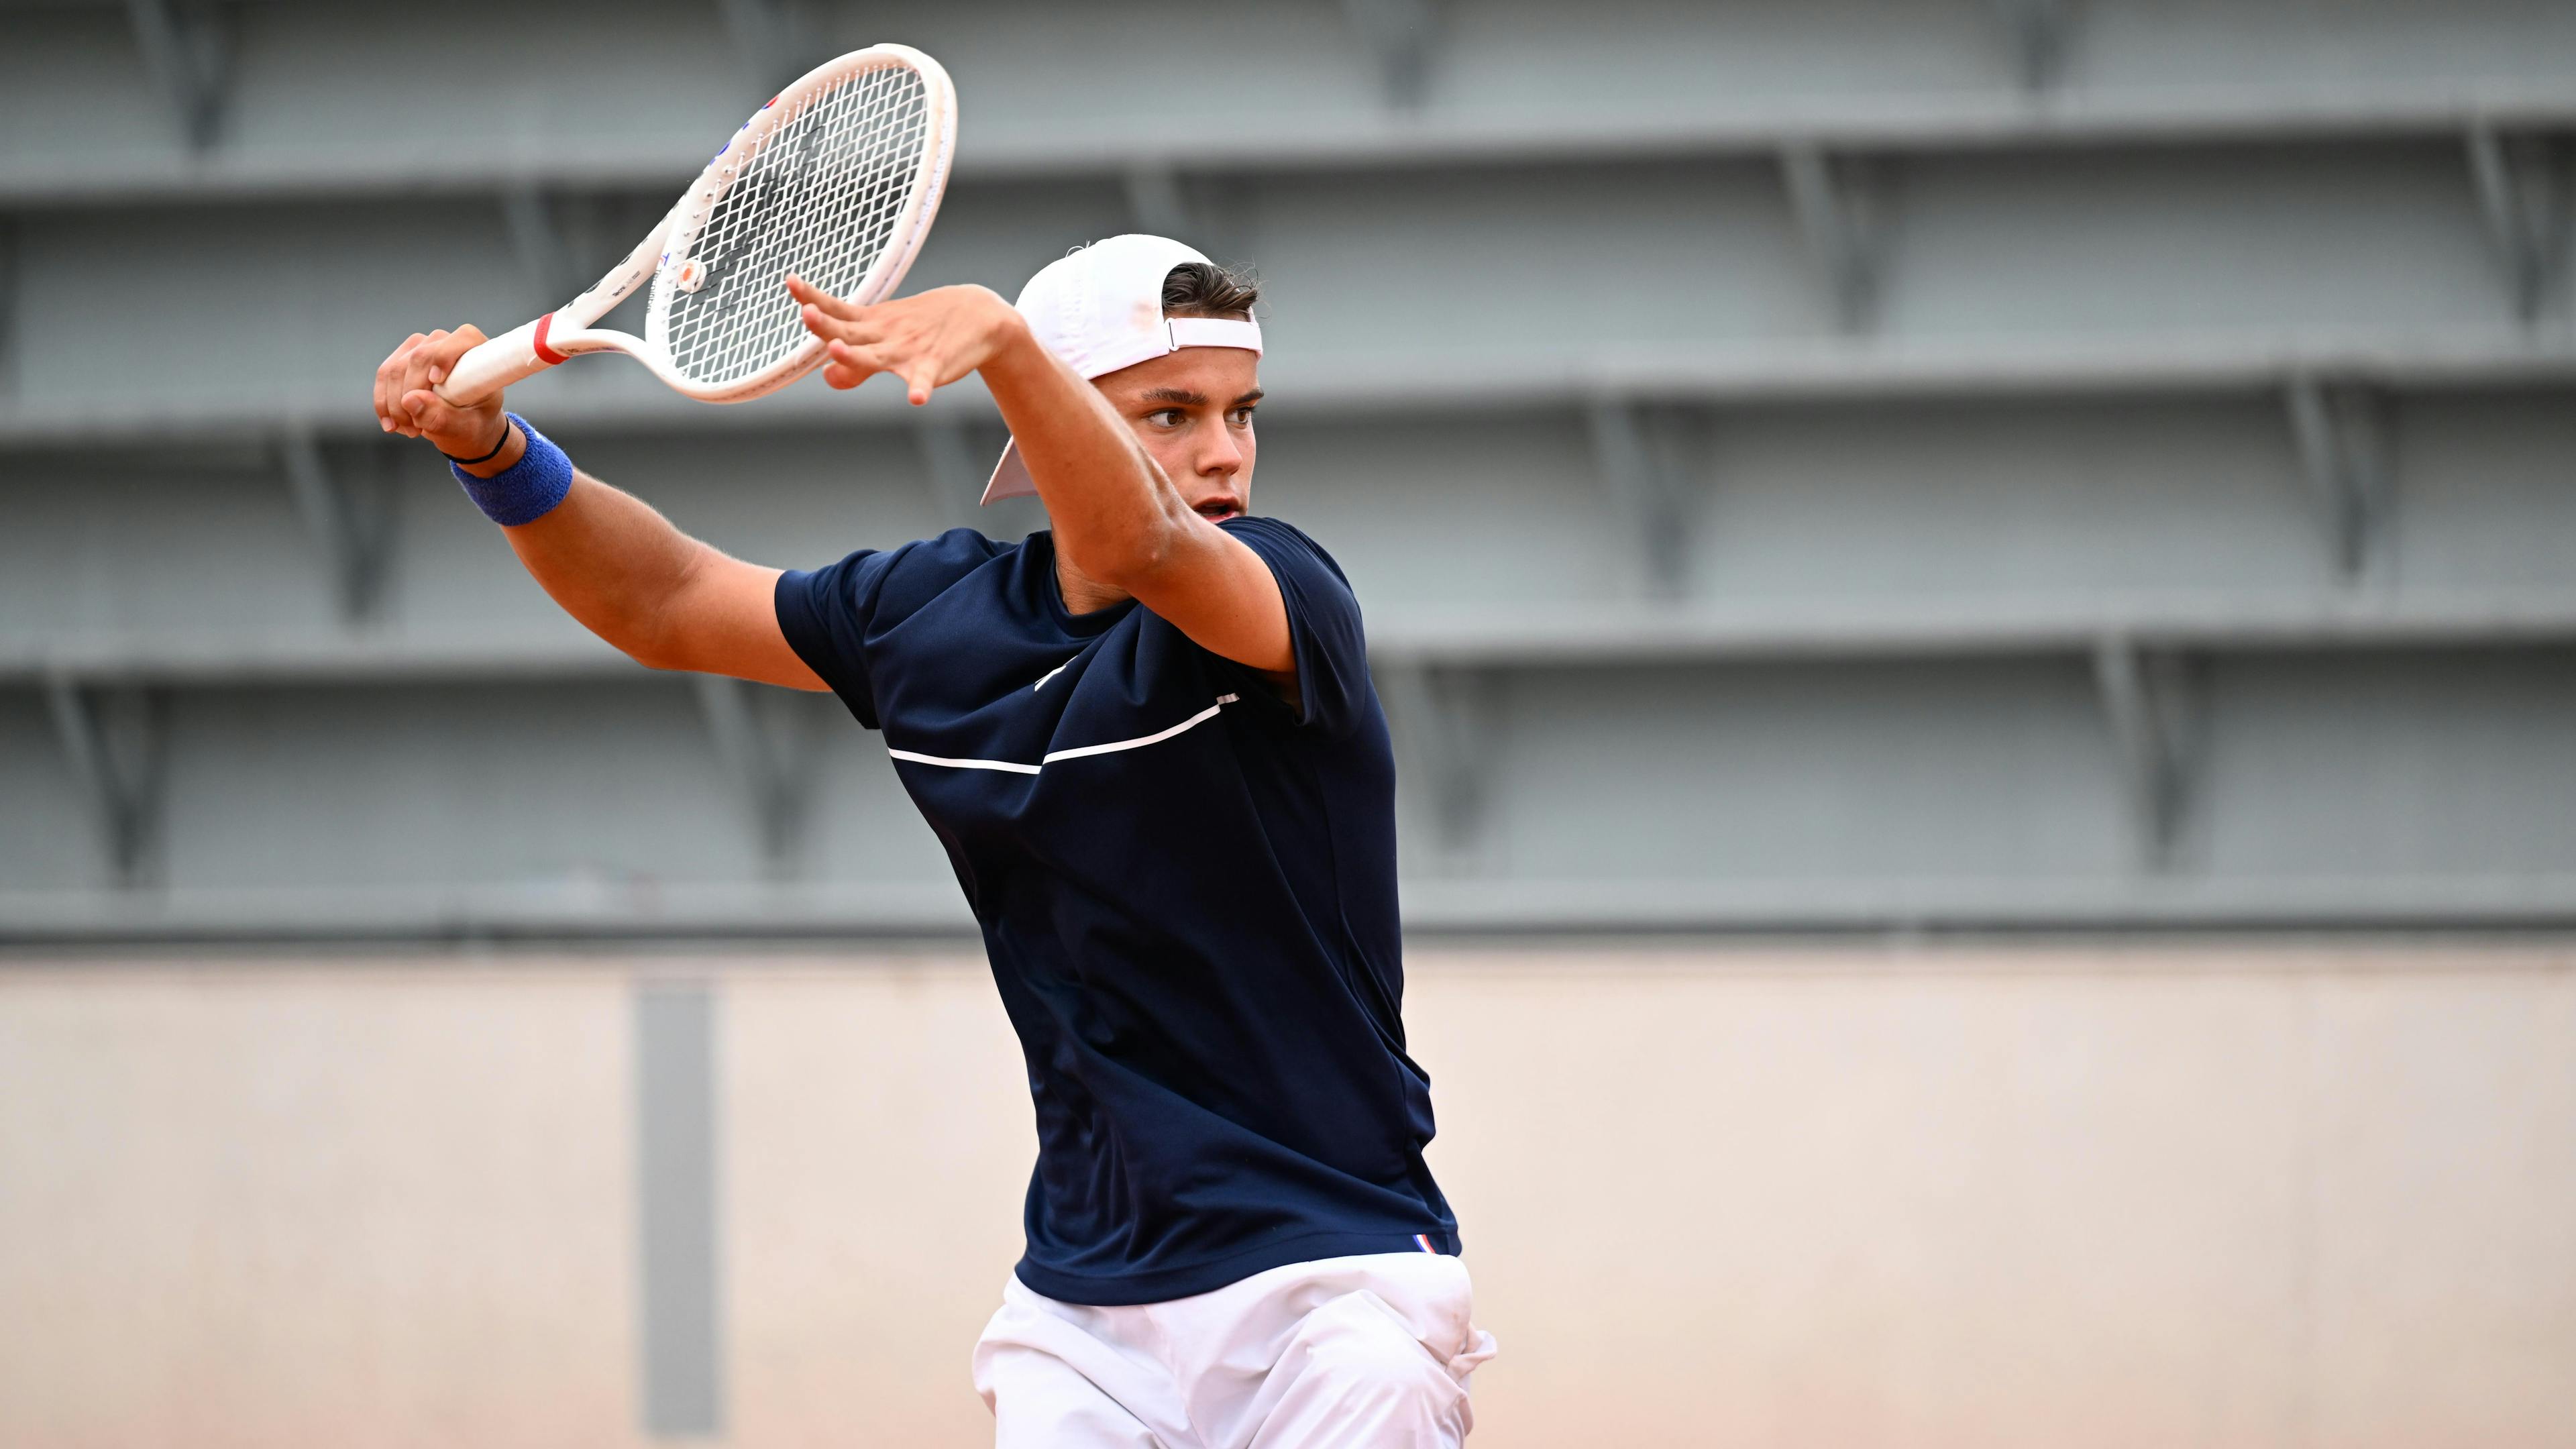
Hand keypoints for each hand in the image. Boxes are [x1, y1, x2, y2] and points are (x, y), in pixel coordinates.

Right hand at [372, 326, 509, 459]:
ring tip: (410, 430)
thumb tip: (409, 400)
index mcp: (476, 354)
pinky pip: (383, 375)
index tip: (436, 381)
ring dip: (395, 405)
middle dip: (411, 397)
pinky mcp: (401, 356)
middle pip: (419, 359)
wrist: (463, 424)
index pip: (463, 339)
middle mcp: (447, 343)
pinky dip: (384, 403)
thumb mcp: (464, 428)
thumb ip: (441, 417)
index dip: (446, 356)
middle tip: (417, 429)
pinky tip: (394, 424)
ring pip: (395, 369)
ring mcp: (420, 346)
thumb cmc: (473, 422)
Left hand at [787, 277, 1023, 404]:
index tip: (792, 283)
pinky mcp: (934, 365)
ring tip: (838, 352)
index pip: (836, 310)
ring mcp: (909, 350)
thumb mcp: (887, 340)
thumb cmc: (926, 328)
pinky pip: (924, 379)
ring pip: (877, 356)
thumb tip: (825, 375)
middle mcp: (886, 335)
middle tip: (807, 314)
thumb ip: (854, 363)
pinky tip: (916, 399)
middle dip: (825, 326)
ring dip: (856, 356)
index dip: (812, 298)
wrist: (979, 317)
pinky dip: (920, 388)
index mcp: (873, 324)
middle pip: (848, 332)